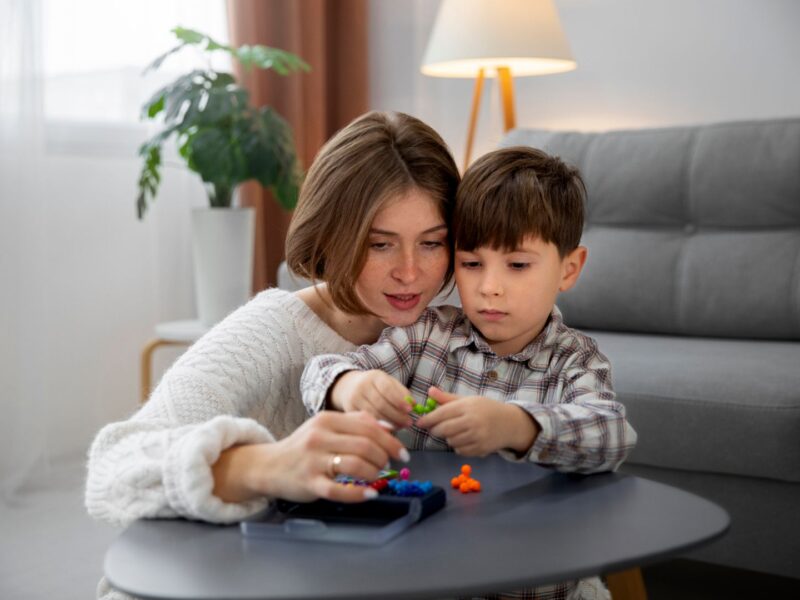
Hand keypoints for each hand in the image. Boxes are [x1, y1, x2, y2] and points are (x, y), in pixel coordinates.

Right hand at [212, 411, 409, 503]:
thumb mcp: (326, 426)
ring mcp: (313, 460)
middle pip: (365, 445)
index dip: (391, 441)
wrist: (269, 465)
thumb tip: (389, 428)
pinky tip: (370, 494)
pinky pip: (338, 490)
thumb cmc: (303, 446)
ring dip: (374, 473)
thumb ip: (356, 423)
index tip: (402, 453)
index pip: (368, 427)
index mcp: (328, 419)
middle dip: (384, 457)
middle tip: (389, 466)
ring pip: (355, 464)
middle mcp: (320, 437)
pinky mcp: (309, 482)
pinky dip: (358, 493)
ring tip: (378, 477)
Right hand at [330, 370, 412, 428]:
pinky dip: (380, 426)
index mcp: (374, 376)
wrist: (349, 386)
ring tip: (401, 426)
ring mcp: (354, 399)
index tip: (410, 410)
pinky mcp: (349, 410)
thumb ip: (402, 392)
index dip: (399, 400)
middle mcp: (362, 387)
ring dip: (390, 423)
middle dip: (397, 415)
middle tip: (409, 423)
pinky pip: (367, 421)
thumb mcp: (388, 382)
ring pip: (373, 415)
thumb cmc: (375, 386)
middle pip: (380, 404)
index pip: (387, 388)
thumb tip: (413, 405)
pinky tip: (389, 428)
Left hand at [416, 386, 539, 456]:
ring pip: (450, 441)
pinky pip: (459, 451)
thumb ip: (448, 398)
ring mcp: (477, 437)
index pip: (441, 414)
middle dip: (435, 430)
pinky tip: (465, 439)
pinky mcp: (480, 449)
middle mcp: (472, 422)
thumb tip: (429, 391)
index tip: (419, 423)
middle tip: (434, 429)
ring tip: (456, 431)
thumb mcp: (468, 400)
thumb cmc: (486, 409)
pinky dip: (458, 446)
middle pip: (443, 430)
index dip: (427, 419)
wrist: (510, 423)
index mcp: (467, 406)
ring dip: (448, 438)